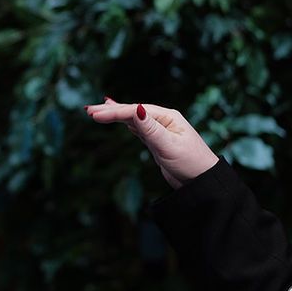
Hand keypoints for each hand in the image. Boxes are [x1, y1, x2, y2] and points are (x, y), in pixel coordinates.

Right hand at [85, 98, 218, 188]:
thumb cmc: (191, 163)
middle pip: (132, 111)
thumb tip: (136, 108)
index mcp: (167, 116)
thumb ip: (150, 128)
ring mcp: (159, 130)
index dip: (113, 112)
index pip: (135, 111)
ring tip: (97, 110)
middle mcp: (162, 120)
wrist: (203, 182)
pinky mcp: (156, 141)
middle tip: (88, 110)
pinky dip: (125, 122)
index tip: (94, 116)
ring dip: (115, 114)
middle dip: (110, 110)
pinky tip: (119, 119)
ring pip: (133, 118)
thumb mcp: (168, 146)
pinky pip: (137, 127)